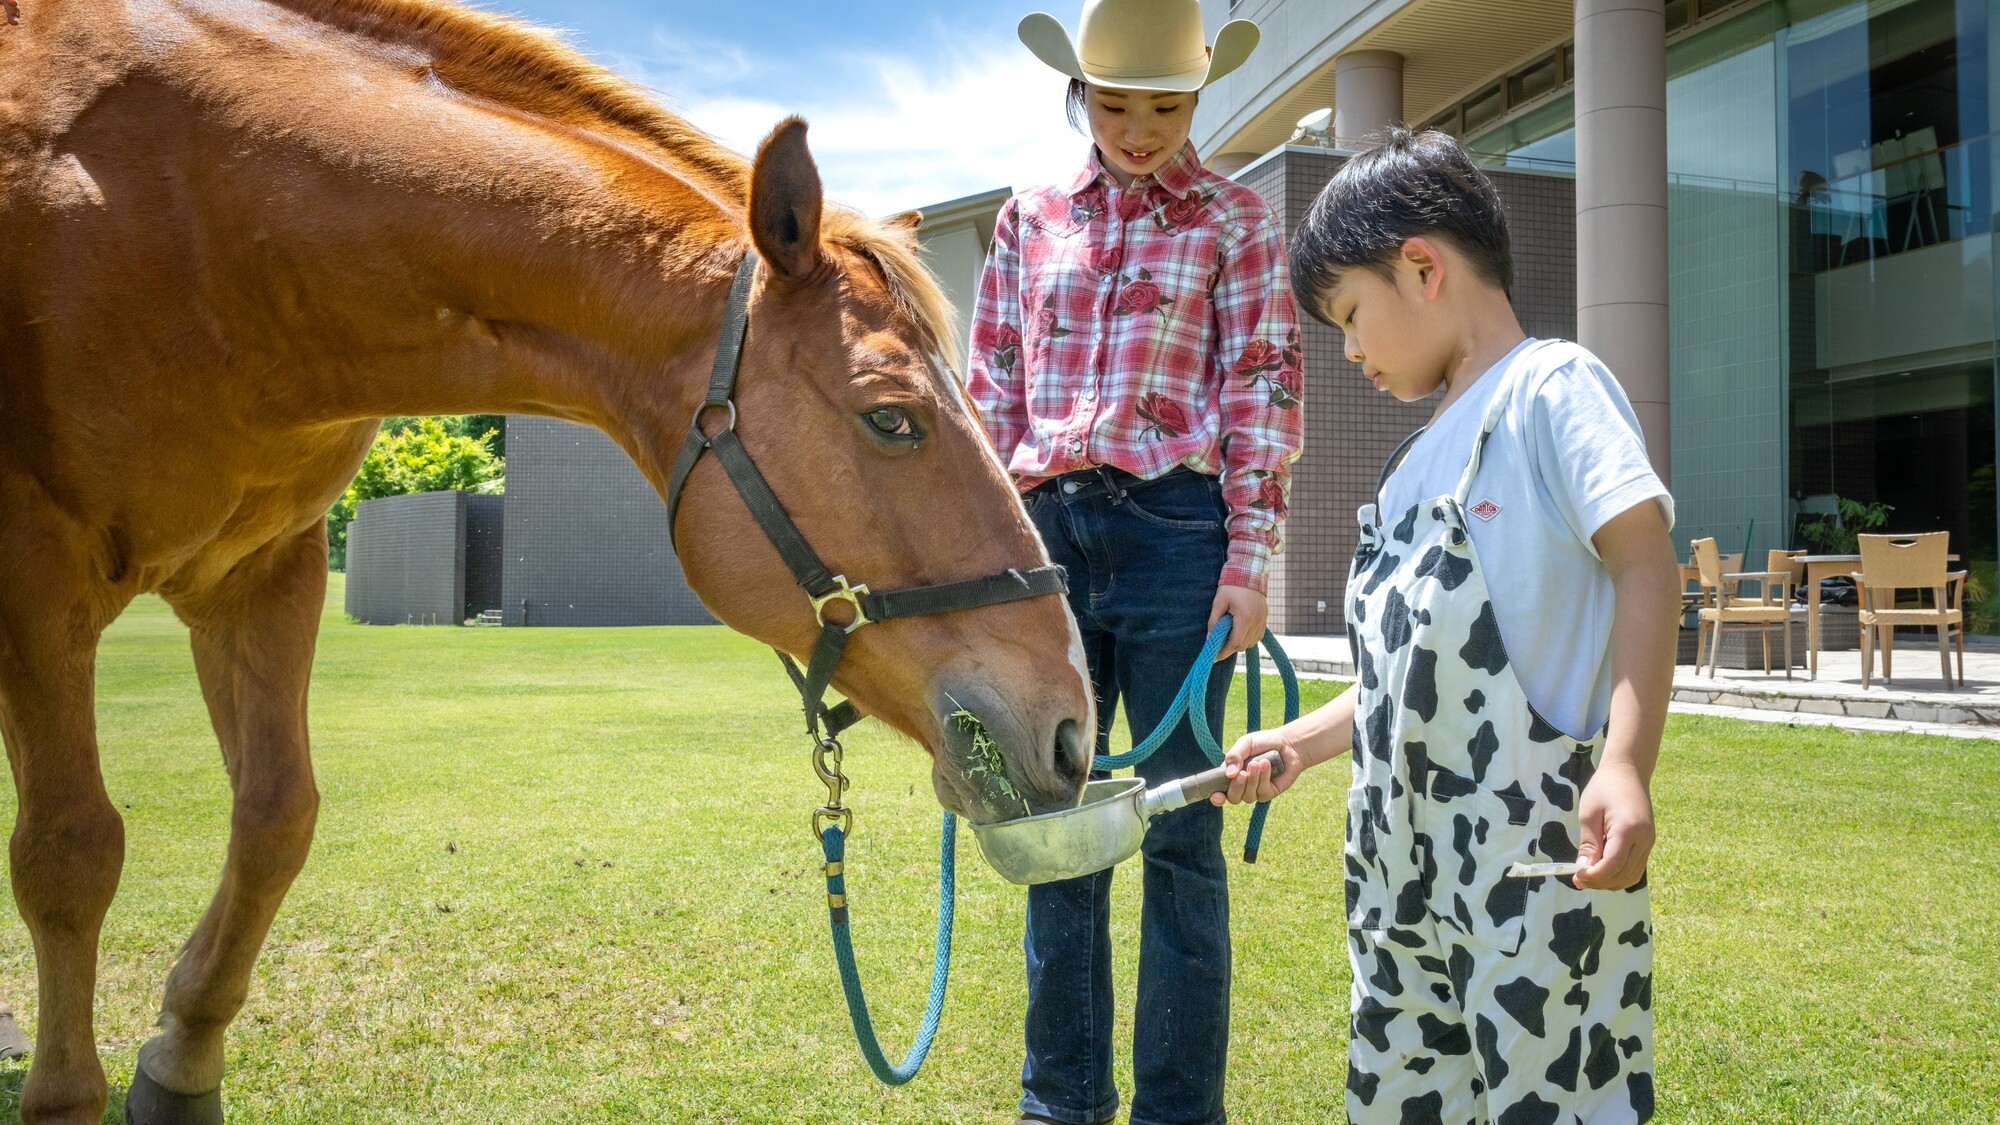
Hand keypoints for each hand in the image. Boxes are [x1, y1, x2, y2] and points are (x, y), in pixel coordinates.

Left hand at [1208, 584, 1266, 660]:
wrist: (1250, 573)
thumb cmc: (1231, 586)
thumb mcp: (1219, 602)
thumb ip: (1214, 622)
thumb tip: (1209, 639)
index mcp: (1245, 617)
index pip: (1235, 643)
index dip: (1224, 652)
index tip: (1214, 656)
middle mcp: (1256, 621)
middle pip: (1243, 646)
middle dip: (1230, 648)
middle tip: (1219, 645)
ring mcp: (1263, 620)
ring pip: (1251, 643)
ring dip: (1239, 643)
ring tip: (1228, 636)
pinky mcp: (1265, 619)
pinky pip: (1257, 637)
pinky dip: (1248, 638)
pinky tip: (1239, 632)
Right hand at [1208, 728, 1303, 805]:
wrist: (1288, 744)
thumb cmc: (1264, 742)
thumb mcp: (1245, 743)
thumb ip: (1234, 756)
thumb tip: (1228, 774)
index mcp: (1231, 775)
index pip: (1220, 791)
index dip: (1217, 797)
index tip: (1217, 795)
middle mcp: (1242, 785)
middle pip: (1233, 798)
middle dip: (1236, 787)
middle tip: (1242, 773)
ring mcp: (1256, 790)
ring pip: (1248, 796)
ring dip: (1252, 780)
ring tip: (1258, 763)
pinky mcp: (1269, 792)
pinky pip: (1262, 792)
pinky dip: (1264, 778)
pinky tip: (1267, 765)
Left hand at [1573, 766, 1654, 889]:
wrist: (1628, 772)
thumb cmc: (1604, 788)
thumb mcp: (1589, 813)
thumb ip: (1588, 843)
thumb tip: (1583, 869)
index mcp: (1628, 829)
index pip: (1613, 864)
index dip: (1594, 876)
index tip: (1576, 877)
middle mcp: (1644, 839)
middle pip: (1624, 874)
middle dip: (1600, 882)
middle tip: (1578, 880)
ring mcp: (1649, 842)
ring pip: (1632, 875)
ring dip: (1610, 882)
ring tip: (1589, 877)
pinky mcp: (1648, 843)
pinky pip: (1636, 868)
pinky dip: (1620, 875)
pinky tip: (1602, 871)